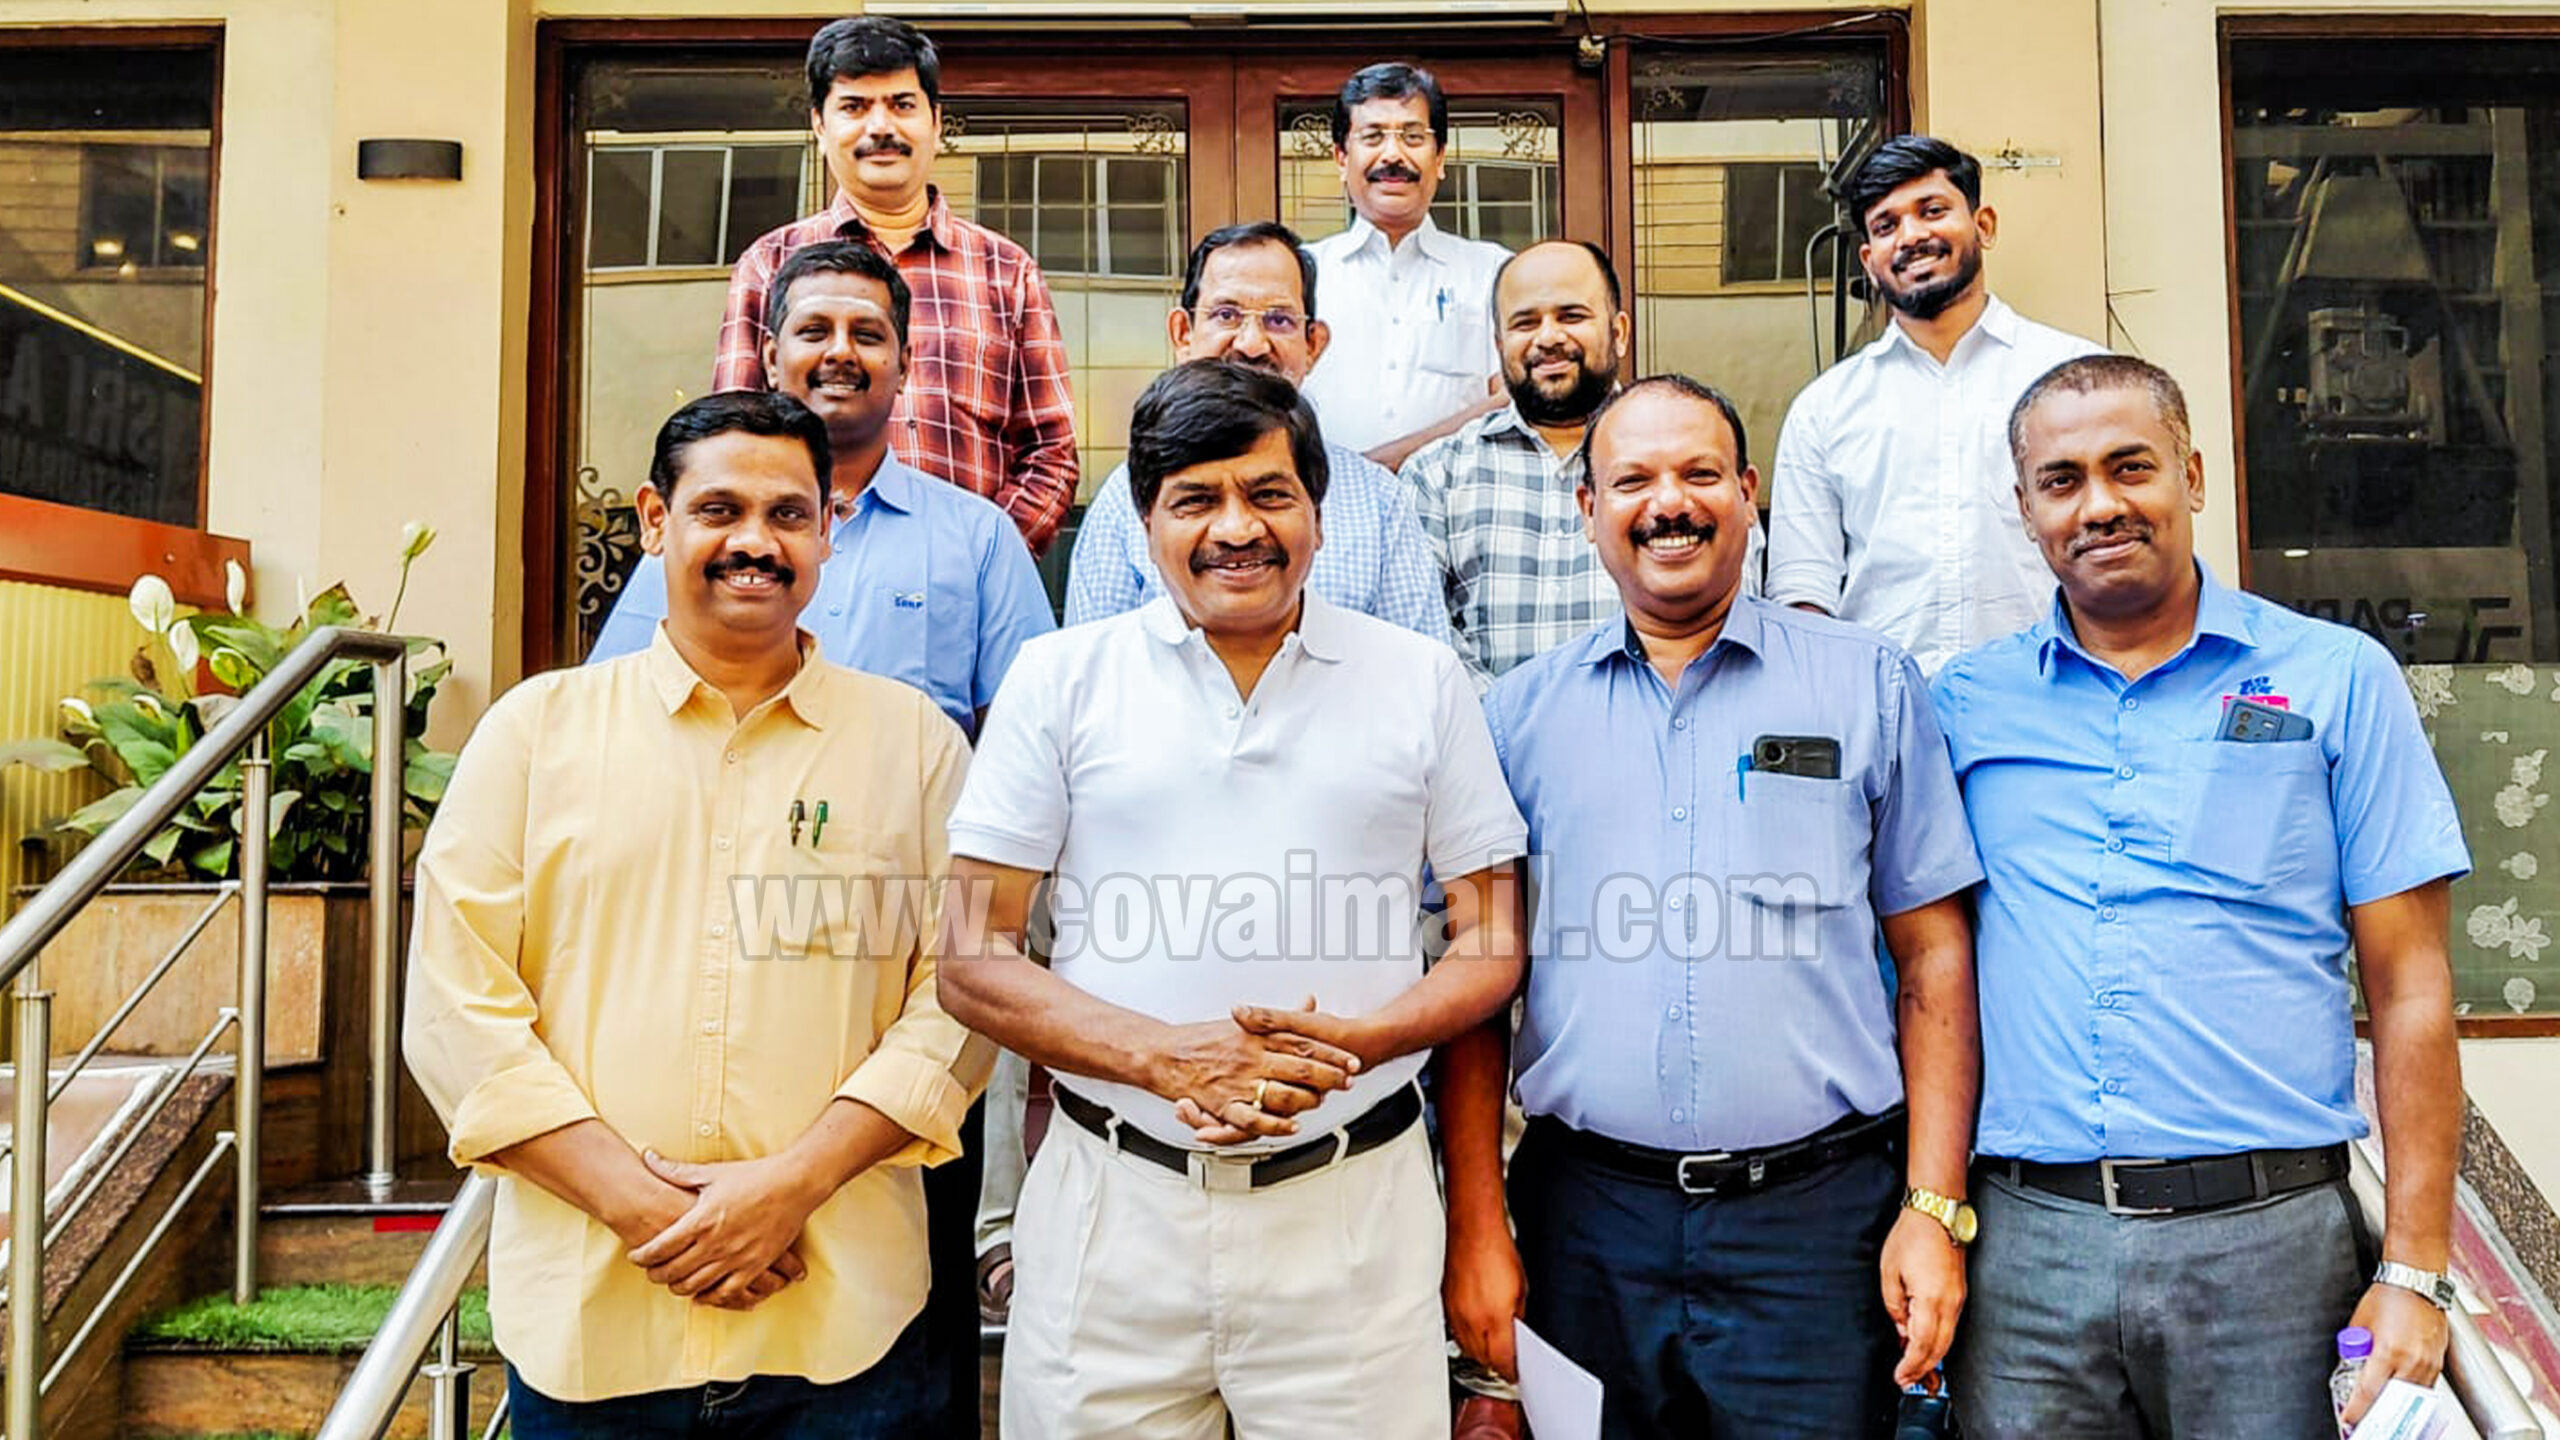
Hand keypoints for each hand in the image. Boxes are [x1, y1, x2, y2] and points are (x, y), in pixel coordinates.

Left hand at [630, 1151, 826, 1307]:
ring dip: (678, 1287)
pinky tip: (702, 1295)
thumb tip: (647, 1156)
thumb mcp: (712, 1172)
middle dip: (655, 1275)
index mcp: (701, 1219)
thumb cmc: (753, 1176)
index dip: (642, 1256)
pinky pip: (726, 1293)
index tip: (635, 1256)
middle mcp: (716, 1243)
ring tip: (672, 1281)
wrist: (794, 1184)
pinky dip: (710, 1298)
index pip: (660, 1247)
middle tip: (650, 1272)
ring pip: (695, 1286)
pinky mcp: (755, 1266)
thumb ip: (676, 1170)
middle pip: (673, 1271)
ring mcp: (736, 1257)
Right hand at [1153, 999, 1361, 1141]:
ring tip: (1323, 1102)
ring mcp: (1237, 1080)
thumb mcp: (1244, 1021)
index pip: (1302, 1043)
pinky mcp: (1222, 1102)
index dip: (1331, 1053)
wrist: (1161, 1052)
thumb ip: (1279, 1017)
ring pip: (1283, 1092)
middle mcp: (1250, 1056)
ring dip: (1308, 1099)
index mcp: (1256, 1035)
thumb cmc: (1200, 1038)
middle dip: (1330, 1076)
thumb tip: (1308, 1001)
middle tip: (1348, 1082)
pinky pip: (1253, 1117)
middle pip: (1300, 1067)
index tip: (1351, 1059)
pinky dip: (1274, 1123)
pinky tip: (1291, 1125)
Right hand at [1445, 1216, 1525, 1382]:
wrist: (1471, 1228)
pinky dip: (1466, 1336)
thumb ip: (1517, 1316)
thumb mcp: (1521, 1287)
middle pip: (1483, 1359)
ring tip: (1491, 1344)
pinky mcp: (1444, 1305)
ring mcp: (1454, 1314)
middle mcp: (1471, 1321)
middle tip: (1506, 1358)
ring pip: (1466, 1348)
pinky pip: (1455, 1332)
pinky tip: (1474, 1327)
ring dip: (1480, 1351)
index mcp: (1494, 1320)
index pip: (1502, 1360)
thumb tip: (1515, 1332)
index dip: (1511, 1369)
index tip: (1516, 1370)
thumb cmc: (1497, 1250)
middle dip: (1496, 1362)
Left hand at [1880, 1207, 1965, 1386]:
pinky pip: (1951, 1327)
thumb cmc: (1911, 1237)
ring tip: (1921, 1376)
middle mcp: (1950, 1304)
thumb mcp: (1889, 1272)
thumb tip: (1903, 1331)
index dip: (1910, 1366)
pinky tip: (1929, 1349)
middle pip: (1939, 1348)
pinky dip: (1940, 1343)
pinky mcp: (1959, 1294)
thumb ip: (1895, 1307)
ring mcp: (1958, 1299)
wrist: (1937, 1214)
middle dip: (1923, 1369)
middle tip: (1907, 1382)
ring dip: (1933, 1360)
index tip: (1900, 1379)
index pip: (1921, 1345)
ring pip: (1948, 1340)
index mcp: (1930, 1300)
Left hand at [2339, 1281, 2448, 1424]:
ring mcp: (2428, 1363)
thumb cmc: (2387, 1297)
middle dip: (2378, 1413)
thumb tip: (2353, 1367)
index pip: (2370, 1392)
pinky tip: (2399, 1394)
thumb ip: (2357, 1349)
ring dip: (2396, 1405)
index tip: (2350, 1419)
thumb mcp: (2361, 1323)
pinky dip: (2411, 1393)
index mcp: (2389, 1351)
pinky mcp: (2438, 1361)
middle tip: (2365, 1419)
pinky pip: (2424, 1386)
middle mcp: (2412, 1361)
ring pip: (2412, 1398)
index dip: (2358, 1410)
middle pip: (2393, 1401)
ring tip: (2381, 1409)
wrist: (2416, 1283)